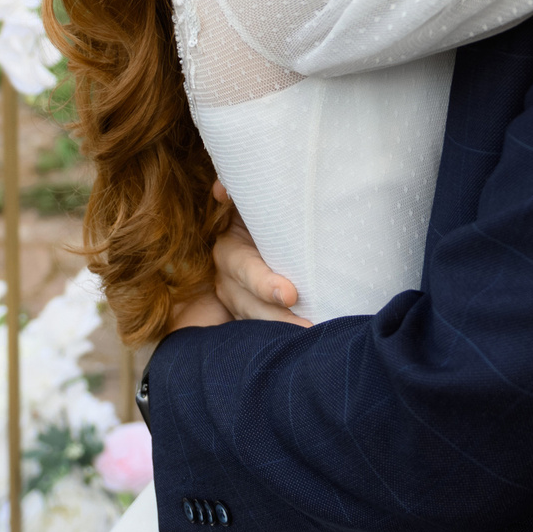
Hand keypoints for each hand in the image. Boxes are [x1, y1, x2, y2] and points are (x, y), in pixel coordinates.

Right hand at [208, 181, 309, 326]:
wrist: (268, 230)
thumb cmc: (266, 215)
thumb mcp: (249, 202)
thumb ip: (238, 193)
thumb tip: (221, 189)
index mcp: (229, 251)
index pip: (244, 269)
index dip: (263, 283)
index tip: (289, 294)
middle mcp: (229, 280)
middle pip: (249, 304)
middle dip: (277, 317)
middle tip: (307, 326)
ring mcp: (238, 302)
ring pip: (256, 321)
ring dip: (282, 330)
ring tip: (311, 336)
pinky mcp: (252, 315)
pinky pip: (262, 330)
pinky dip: (280, 336)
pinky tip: (303, 341)